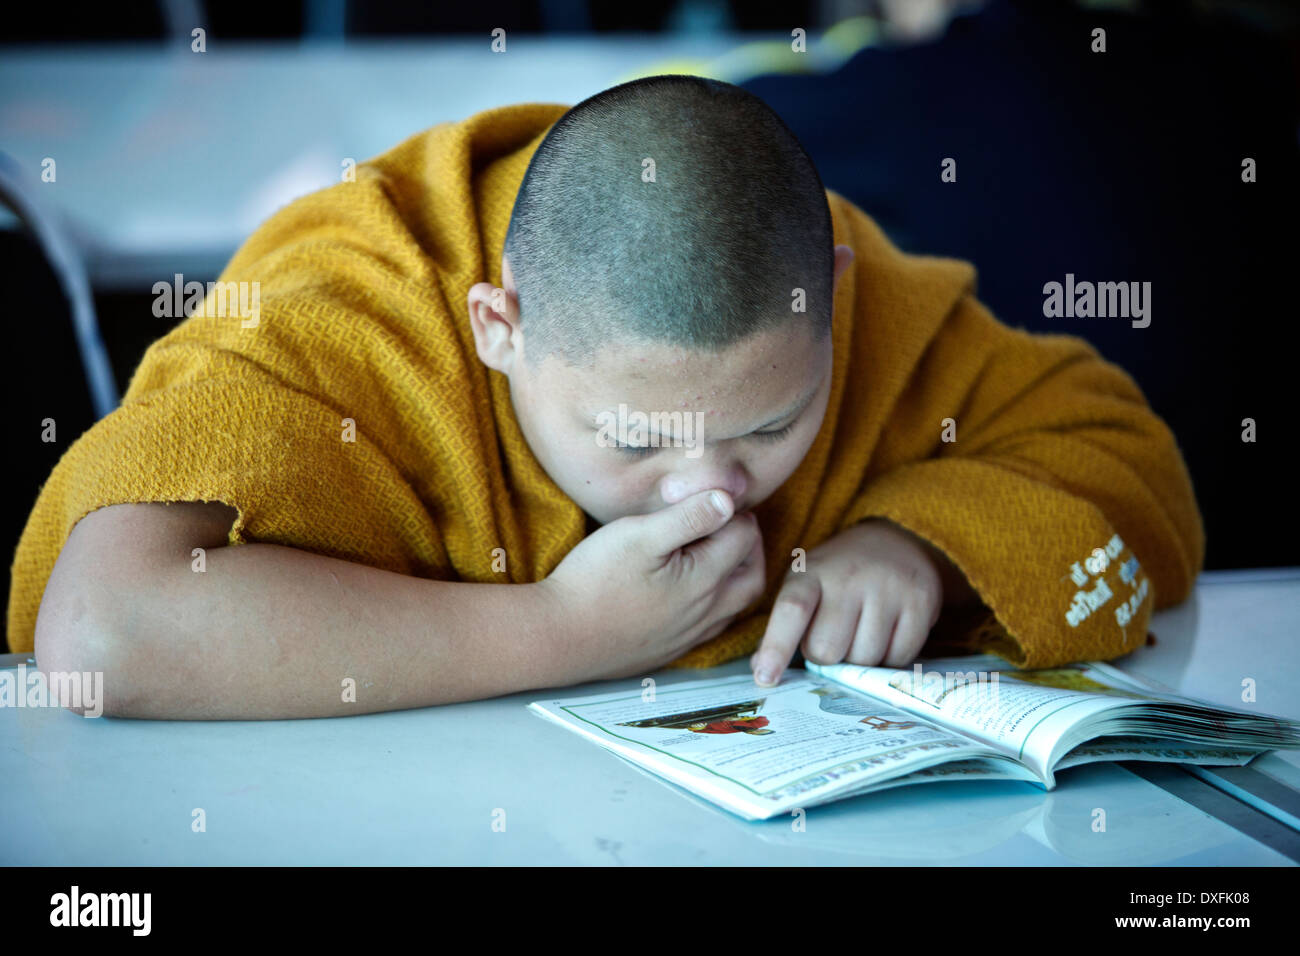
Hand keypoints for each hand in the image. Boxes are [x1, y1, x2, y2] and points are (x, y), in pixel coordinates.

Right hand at [540, 489, 766, 683]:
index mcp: (705, 579)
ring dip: (734, 576)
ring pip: (735, 605)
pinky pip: (711, 627)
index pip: (744, 536)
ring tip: (709, 552)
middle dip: (747, 544)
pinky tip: (687, 590)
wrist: (558, 637)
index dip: (732, 510)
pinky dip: (714, 603)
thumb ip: (689, 516)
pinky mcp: (671, 650)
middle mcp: (707, 612)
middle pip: (753, 575)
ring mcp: (690, 636)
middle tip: (723, 523)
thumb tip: (728, 500)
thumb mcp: (639, 535)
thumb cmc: (594, 581)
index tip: (707, 497)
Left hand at [750, 518, 946, 685]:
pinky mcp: (920, 602)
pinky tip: (887, 633)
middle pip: (827, 649)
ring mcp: (888, 587)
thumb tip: (761, 672)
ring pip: (864, 659)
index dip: (776, 647)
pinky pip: (898, 658)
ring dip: (860, 658)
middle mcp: (849, 576)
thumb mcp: (806, 585)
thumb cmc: (839, 575)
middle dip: (827, 656)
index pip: (792, 610)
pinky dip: (890, 657)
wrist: (896, 541)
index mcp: (811, 572)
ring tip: (862, 631)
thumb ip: (784, 626)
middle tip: (835, 636)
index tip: (765, 678)